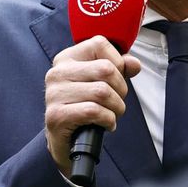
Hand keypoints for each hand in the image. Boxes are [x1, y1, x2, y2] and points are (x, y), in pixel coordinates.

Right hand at [45, 36, 141, 176]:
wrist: (66, 142)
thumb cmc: (84, 108)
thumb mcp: (102, 83)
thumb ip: (119, 69)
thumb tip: (134, 64)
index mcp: (66, 58)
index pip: (99, 44)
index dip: (117, 62)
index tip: (115, 80)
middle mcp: (57, 73)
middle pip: (105, 69)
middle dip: (121, 89)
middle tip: (117, 101)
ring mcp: (53, 94)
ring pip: (102, 91)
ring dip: (117, 107)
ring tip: (112, 114)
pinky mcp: (56, 116)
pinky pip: (94, 111)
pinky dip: (108, 120)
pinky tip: (107, 124)